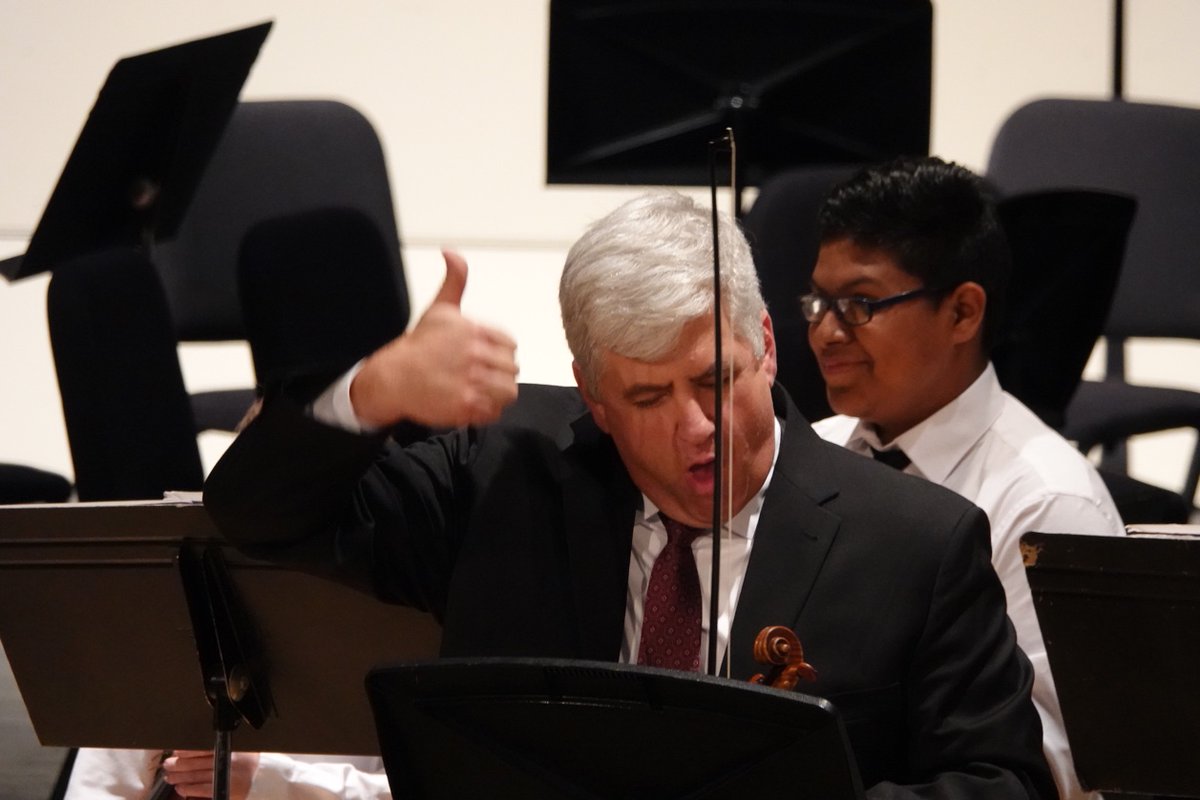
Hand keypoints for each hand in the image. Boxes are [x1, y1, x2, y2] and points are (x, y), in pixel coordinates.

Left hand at [161, 750, 259, 799]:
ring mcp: (226, 776)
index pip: (203, 747)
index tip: (177, 751)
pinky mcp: (224, 790)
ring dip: (179, 776)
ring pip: (195, 775)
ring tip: (170, 776)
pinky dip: (188, 788)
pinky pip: (200, 789)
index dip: (187, 750)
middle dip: (178, 763)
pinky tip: (181, 788)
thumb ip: (224, 746)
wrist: (266, 782)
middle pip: (195, 761)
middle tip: (168, 764)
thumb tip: (196, 747)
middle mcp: (228, 760)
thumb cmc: (251, 765)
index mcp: (232, 747)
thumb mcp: (242, 749)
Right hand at [351, 249, 518, 427]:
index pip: (510, 346)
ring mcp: (471, 381)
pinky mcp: (466, 405)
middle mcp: (474, 355)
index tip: (482, 358)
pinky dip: (487, 411)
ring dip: (497, 394)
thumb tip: (450, 251)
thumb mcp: (439, 309)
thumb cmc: (418, 346)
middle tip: (478, 376)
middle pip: (511, 369)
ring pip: (508, 391)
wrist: (393, 377)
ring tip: (479, 391)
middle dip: (498, 373)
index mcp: (473, 331)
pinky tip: (472, 404)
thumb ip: (454, 280)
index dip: (499, 353)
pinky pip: (494, 411)